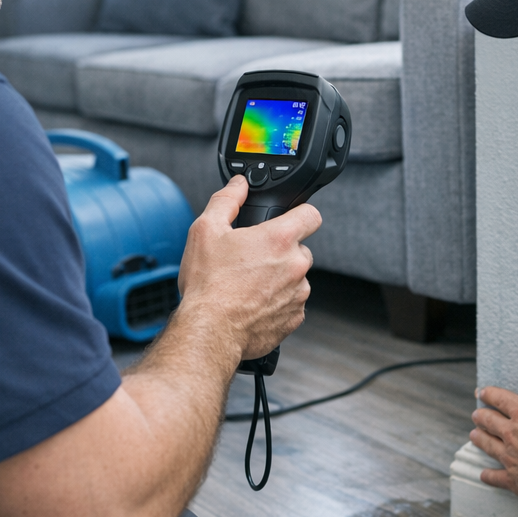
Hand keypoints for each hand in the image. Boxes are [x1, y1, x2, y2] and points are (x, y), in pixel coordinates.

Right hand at [175, 176, 321, 361]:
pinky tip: (252, 304)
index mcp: (279, 239)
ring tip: (249, 285)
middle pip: (299, 249)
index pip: (311, 215)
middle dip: (280, 251)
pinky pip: (291, 304)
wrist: (209, 331)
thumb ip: (227, 200)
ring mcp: (298, 294)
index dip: (300, 213)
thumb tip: (238, 185)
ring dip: (279, 279)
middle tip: (253, 259)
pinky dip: (276, 303)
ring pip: (295, 278)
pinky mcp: (294, 318)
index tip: (290, 219)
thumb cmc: (208, 284)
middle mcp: (295, 266)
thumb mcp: (206, 230)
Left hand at [470, 361, 517, 505]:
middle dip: (481, 416)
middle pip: (490, 421)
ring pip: (488, 445)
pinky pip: (496, 477)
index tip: (481, 392)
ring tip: (473, 435)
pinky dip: (489, 476)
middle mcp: (512, 433)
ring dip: (480, 439)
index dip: (489, 394)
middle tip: (475, 414)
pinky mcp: (514, 480)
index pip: (500, 399)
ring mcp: (510, 457)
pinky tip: (484, 475)